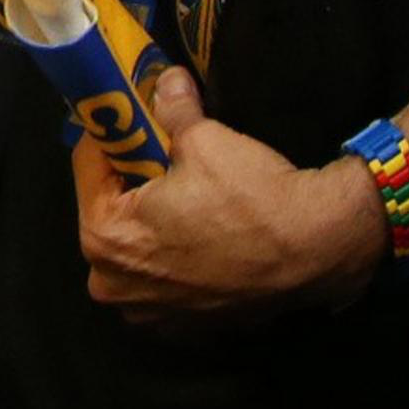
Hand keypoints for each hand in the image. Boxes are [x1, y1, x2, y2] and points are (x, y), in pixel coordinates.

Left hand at [70, 64, 384, 324]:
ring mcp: (151, 313)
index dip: (113, 136)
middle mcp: (115, 285)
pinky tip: (206, 232)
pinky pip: (167, 279)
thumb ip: (172, 109)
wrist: (321, 250)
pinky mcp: (186, 327)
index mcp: (104, 237)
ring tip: (187, 194)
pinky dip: (178, 256)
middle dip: (131, 182)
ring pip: (137, 248)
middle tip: (160, 153)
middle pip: (109, 211)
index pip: (88, 167)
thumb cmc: (253, 197)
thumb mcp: (204, 139)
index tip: (132, 119)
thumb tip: (165, 80)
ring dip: (153, 221)